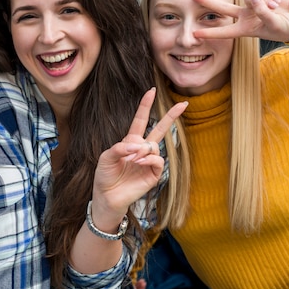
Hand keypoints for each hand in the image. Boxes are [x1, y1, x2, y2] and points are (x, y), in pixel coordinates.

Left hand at [90, 88, 186, 228]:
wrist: (107, 197)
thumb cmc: (104, 176)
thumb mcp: (106, 157)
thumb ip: (119, 148)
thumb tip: (138, 146)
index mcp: (130, 142)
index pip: (140, 120)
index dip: (145, 106)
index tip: (151, 91)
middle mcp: (142, 150)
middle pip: (159, 129)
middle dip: (171, 116)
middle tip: (183, 103)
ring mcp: (149, 162)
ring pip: (154, 146)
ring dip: (143, 150)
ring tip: (131, 160)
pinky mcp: (153, 174)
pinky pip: (158, 160)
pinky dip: (149, 158)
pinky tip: (139, 162)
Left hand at [193, 0, 288, 42]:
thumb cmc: (286, 28)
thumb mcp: (273, 23)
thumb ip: (262, 10)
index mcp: (245, 28)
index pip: (224, 31)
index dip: (210, 33)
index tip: (195, 34)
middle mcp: (246, 17)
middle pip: (224, 8)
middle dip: (210, 2)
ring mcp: (253, 6)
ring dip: (263, 2)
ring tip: (274, 9)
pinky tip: (277, 2)